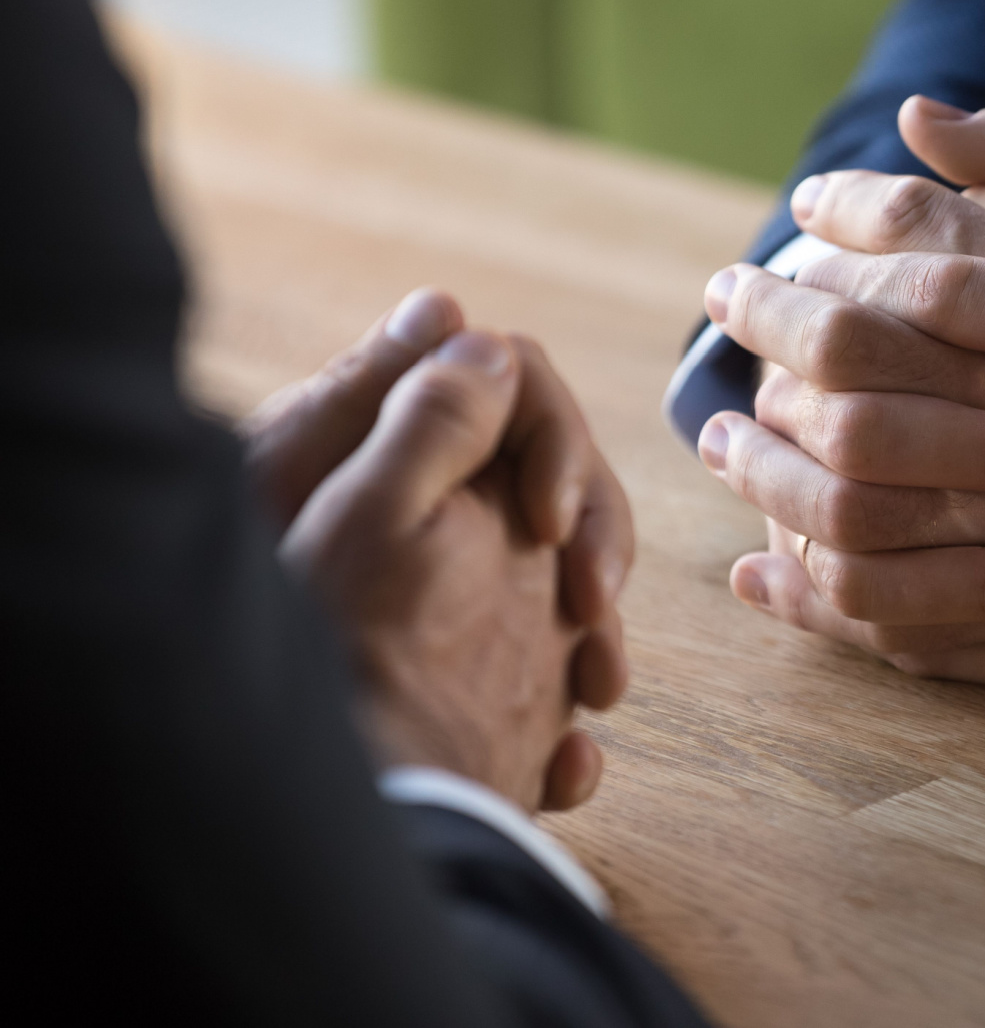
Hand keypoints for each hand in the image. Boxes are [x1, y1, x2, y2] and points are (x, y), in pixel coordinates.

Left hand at [249, 290, 632, 809]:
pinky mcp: (455, 683)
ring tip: (596, 688)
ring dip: (594, 628)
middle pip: (551, 479)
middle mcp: (419, 509)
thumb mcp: (349, 510)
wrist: (264, 790)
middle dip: (593, 536)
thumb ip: (407, 413)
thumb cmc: (295, 647)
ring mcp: (444, 596)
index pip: (507, 387)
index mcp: (386, 453)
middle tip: (590, 604)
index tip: (547, 518)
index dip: (552, 438)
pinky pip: (535, 681)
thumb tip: (457, 318)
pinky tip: (563, 755)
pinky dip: (561, 717)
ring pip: (557, 580)